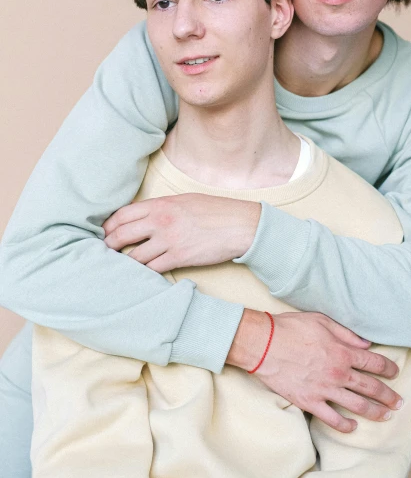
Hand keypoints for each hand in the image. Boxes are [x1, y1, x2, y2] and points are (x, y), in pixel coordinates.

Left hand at [103, 194, 260, 271]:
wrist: (240, 225)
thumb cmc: (215, 211)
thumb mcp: (185, 200)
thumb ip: (162, 207)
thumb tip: (144, 215)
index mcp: (161, 204)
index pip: (122, 214)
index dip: (108, 225)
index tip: (104, 233)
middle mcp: (160, 221)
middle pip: (121, 235)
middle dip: (108, 245)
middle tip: (104, 252)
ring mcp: (168, 240)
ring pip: (133, 256)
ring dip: (123, 263)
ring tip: (117, 268)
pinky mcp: (178, 258)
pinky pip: (152, 269)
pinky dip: (143, 274)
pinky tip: (139, 276)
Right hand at [227, 310, 402, 432]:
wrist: (262, 344)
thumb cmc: (290, 328)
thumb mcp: (321, 321)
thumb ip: (346, 333)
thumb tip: (365, 343)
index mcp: (342, 351)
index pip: (374, 362)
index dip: (388, 368)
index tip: (395, 373)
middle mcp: (338, 373)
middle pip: (371, 387)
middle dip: (389, 395)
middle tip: (399, 402)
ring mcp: (324, 390)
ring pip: (358, 406)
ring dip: (375, 412)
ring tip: (386, 416)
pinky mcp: (309, 402)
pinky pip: (332, 419)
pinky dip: (345, 426)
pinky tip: (353, 427)